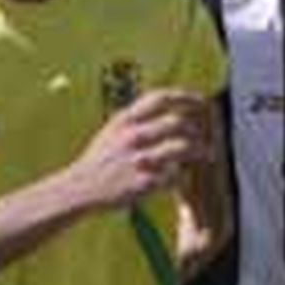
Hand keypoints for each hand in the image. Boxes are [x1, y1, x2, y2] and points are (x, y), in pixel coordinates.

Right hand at [69, 89, 214, 214]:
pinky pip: (175, 175)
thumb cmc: (100, 158)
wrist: (80, 188)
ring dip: (199, 151)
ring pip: (182, 148)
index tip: (201, 101)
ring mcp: (138, 160)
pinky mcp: (142, 183)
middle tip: (205, 137)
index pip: (161, 98)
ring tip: (205, 155)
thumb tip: (166, 101)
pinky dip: (183, 175)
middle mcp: (132, 137)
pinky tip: (183, 176)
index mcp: (125, 120)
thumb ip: (137, 115)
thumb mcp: (113, 128)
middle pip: (178, 123)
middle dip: (197, 130)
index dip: (185, 97)